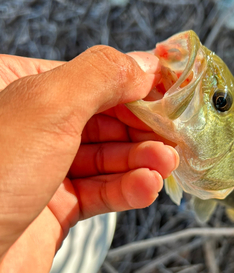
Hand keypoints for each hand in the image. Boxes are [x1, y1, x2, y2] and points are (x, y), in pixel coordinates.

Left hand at [0, 46, 178, 272]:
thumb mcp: (49, 107)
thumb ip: (101, 76)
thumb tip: (147, 64)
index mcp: (19, 86)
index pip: (93, 76)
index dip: (137, 83)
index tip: (175, 93)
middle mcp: (33, 126)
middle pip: (106, 118)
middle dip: (143, 127)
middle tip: (175, 137)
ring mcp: (44, 169)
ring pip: (107, 157)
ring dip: (141, 160)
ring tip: (166, 164)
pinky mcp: (56, 208)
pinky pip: (101, 192)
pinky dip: (127, 189)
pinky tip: (147, 188)